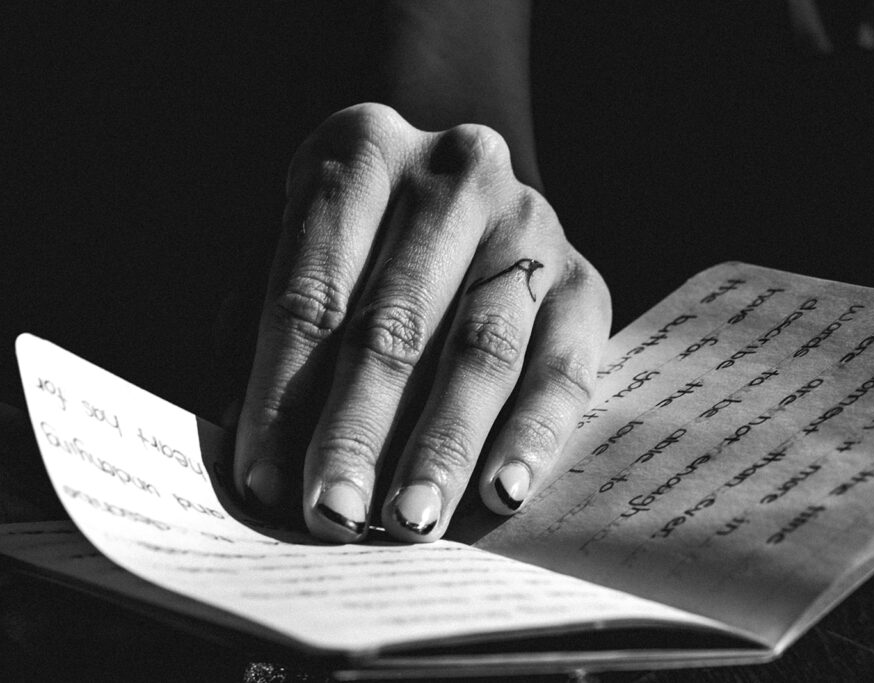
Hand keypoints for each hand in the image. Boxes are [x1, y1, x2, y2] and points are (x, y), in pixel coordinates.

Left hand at [233, 104, 610, 542]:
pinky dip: (532, 437)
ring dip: (442, 446)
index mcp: (362, 151)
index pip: (310, 289)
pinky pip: (561, 370)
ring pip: (480, 350)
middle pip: (395, 324)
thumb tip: (263, 459)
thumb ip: (266, 333)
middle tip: (333, 515)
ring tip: (410, 521)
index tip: (264, 480)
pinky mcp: (584, 281)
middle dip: (359, 432)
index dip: (281, 392)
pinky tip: (501, 493)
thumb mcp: (298, 249)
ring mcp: (531, 224)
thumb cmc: (359, 238)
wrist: (465, 186)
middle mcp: (455, 175)